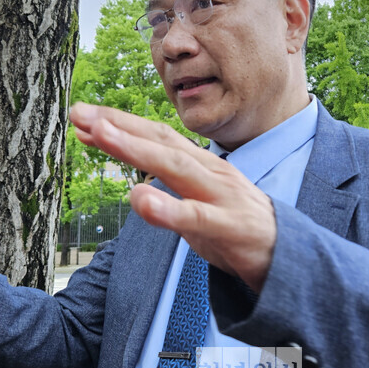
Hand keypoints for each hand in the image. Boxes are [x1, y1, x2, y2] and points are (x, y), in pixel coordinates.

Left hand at [69, 103, 275, 291]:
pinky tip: (141, 199)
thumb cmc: (235, 226)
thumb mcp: (197, 204)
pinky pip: (195, 216)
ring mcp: (220, 195)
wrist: (288, 254)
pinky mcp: (229, 226)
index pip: (155, 136)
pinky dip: (167, 207)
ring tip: (103, 136)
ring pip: (175, 167)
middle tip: (80, 113)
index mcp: (200, 164)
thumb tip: (132, 186)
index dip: (119, 124)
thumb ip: (166, 193)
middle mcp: (209, 170)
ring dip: (136, 149)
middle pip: (160, 141)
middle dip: (118, 126)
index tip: (82, 116)